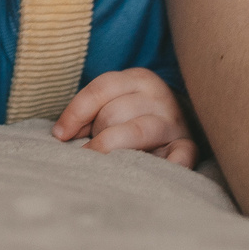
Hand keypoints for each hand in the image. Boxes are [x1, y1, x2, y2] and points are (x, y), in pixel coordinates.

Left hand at [51, 68, 198, 166]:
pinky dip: (170, 164)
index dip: (76, 112)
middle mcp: (160, 97)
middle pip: (114, 113)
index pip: (102, 88)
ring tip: (107, 164)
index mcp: (139, 79)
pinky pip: (181, 155)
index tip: (60, 135)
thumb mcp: (112, 103)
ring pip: (135, 132)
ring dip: (114, 150)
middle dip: (98, 133)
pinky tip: (157, 170)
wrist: (174, 128)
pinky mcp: (187, 148)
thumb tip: (61, 134)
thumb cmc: (131, 118)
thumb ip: (88, 111)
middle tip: (97, 147)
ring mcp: (174, 123)